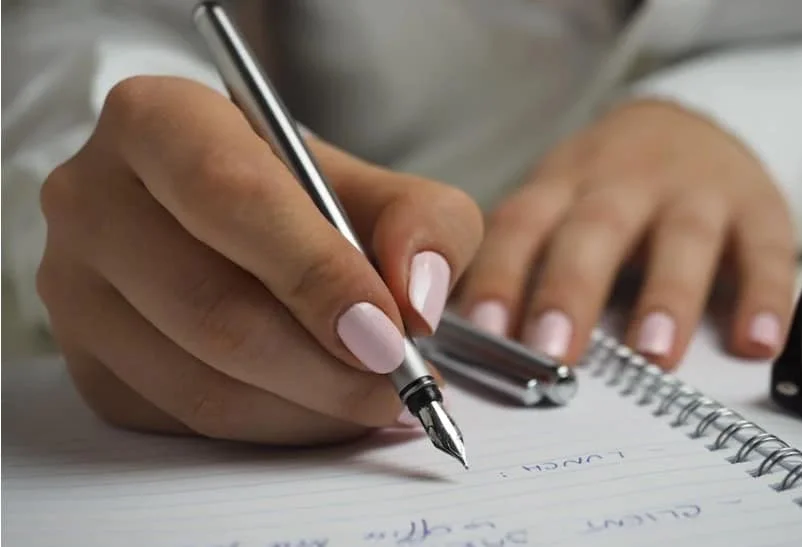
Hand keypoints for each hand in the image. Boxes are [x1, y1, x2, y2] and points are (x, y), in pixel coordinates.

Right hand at [37, 76, 482, 444]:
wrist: (238, 224)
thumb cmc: (308, 199)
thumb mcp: (383, 188)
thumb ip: (425, 224)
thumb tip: (416, 300)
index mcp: (158, 120)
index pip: (232, 195)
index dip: (316, 273)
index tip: (389, 332)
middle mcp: (95, 199)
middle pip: (211, 306)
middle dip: (325, 365)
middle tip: (399, 384)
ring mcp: (76, 290)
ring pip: (200, 382)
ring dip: (308, 408)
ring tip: (375, 399)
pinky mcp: (89, 363)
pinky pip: (186, 422)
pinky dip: (274, 427)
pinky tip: (321, 406)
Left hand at [456, 99, 795, 368]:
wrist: (690, 125)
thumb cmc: (607, 187)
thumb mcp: (558, 202)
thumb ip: (524, 260)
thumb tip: (471, 339)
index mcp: (564, 185)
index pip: (522, 226)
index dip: (502, 276)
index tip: (485, 333)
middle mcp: (625, 183)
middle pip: (595, 230)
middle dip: (572, 290)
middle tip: (554, 352)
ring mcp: (694, 192)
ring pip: (682, 239)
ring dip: (667, 296)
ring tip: (653, 355)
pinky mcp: (757, 206)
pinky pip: (766, 250)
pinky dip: (764, 296)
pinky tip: (755, 343)